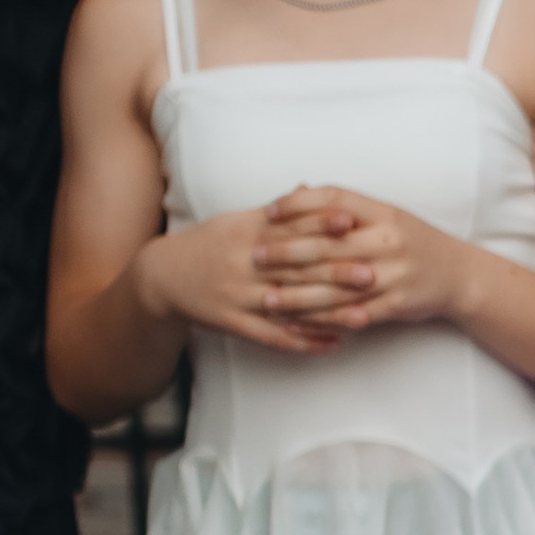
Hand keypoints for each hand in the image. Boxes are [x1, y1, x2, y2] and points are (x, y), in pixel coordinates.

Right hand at [135, 207, 349, 353]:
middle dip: (335, 272)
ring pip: (290, 306)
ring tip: (365, 317)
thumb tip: (310, 188)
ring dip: (329, 314)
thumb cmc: (207, 244)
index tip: (352, 221)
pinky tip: (333, 345)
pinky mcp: (234, 323)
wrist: (161, 277)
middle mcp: (244, 264)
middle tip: (373, 273)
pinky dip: (304, 343)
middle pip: (295, 268)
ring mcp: (239, 296)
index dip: (320, 224)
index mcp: (246, 233)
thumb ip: (277, 210)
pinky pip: (273, 337)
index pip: (289, 227)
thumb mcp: (236, 221)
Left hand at [255, 183, 471, 335]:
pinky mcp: (395, 304)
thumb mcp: (385, 216)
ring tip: (267, 299)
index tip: (268, 213)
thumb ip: (344, 208)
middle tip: (255, 258)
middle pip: (328, 245)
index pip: (333, 200)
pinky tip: (297, 324)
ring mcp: (393, 274)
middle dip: (286, 253)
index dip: (298, 205)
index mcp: (383, 212)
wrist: (459, 275)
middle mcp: (388, 240)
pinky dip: (321, 321)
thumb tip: (296, 191)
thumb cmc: (413, 242)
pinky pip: (350, 315)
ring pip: (335, 286)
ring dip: (297, 296)